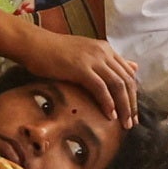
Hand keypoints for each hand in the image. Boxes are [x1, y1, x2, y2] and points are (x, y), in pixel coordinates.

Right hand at [6, 27, 142, 132]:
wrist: (34, 44)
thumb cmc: (54, 53)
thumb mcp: (85, 55)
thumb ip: (106, 62)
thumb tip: (133, 67)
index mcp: (105, 49)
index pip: (128, 73)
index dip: (133, 94)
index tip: (132, 112)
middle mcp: (103, 52)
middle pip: (127, 80)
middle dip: (132, 103)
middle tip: (132, 122)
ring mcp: (93, 59)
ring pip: (117, 85)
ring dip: (124, 106)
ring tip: (125, 123)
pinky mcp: (81, 67)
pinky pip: (100, 87)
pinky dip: (107, 103)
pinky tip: (109, 115)